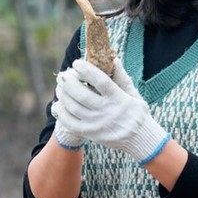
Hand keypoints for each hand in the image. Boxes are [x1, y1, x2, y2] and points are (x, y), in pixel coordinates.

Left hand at [53, 58, 169, 164]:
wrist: (140, 140)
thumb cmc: (137, 113)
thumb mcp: (134, 94)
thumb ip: (121, 77)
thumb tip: (113, 58)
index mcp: (119, 99)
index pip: (100, 81)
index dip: (86, 70)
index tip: (77, 63)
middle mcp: (107, 111)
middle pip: (82, 94)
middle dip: (68, 82)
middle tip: (63, 75)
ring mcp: (97, 124)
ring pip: (73, 107)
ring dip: (62, 95)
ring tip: (59, 87)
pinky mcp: (91, 134)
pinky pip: (70, 123)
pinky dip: (61, 113)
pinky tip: (57, 105)